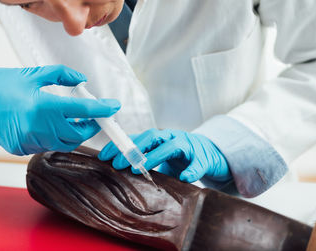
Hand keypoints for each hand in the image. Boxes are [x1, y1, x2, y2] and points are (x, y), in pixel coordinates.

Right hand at [0, 65, 120, 154]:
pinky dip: (54, 136)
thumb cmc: (0, 84)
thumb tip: (82, 81)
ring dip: (73, 132)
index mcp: (43, 106)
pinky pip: (47, 145)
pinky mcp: (22, 149)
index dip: (102, 110)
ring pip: (63, 143)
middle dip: (89, 126)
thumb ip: (62, 75)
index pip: (83, 111)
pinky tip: (49, 124)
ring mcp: (29, 141)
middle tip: (93, 115)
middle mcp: (38, 128)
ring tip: (72, 117)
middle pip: (77, 135)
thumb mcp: (33, 74)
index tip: (114, 107)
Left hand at [98, 129, 230, 182]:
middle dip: (134, 149)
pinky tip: (185, 178)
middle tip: (118, 163)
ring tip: (142, 168)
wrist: (212, 155)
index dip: (120, 145)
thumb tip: (120, 174)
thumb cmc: (181, 158)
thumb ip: (146, 163)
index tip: (104, 156)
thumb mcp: (161, 159)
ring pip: (172, 146)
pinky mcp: (204, 159)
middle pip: (152, 137)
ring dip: (156, 156)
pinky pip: (198, 163)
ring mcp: (189, 146)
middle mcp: (172, 138)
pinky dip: (192, 170)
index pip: (137, 138)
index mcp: (159, 138)